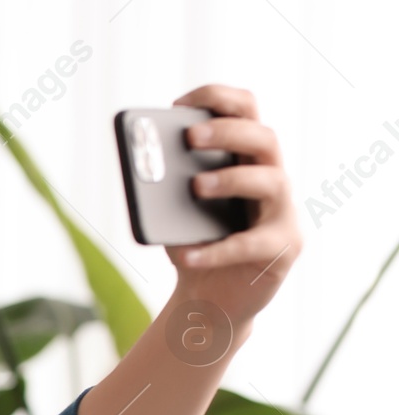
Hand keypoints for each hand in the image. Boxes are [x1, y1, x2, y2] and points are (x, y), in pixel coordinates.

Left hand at [167, 84, 301, 324]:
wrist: (209, 301)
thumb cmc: (194, 244)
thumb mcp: (175, 212)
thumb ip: (168, 188)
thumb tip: (147, 171)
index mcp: (246, 159)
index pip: (246, 111)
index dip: (218, 99)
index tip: (178, 103)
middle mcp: (272, 178)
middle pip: (265, 138)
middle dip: (227, 132)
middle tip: (190, 136)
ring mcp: (283, 214)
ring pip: (272, 182)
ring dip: (232, 178)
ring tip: (195, 186)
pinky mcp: (282, 250)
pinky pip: (251, 245)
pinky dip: (216, 250)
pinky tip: (186, 254)